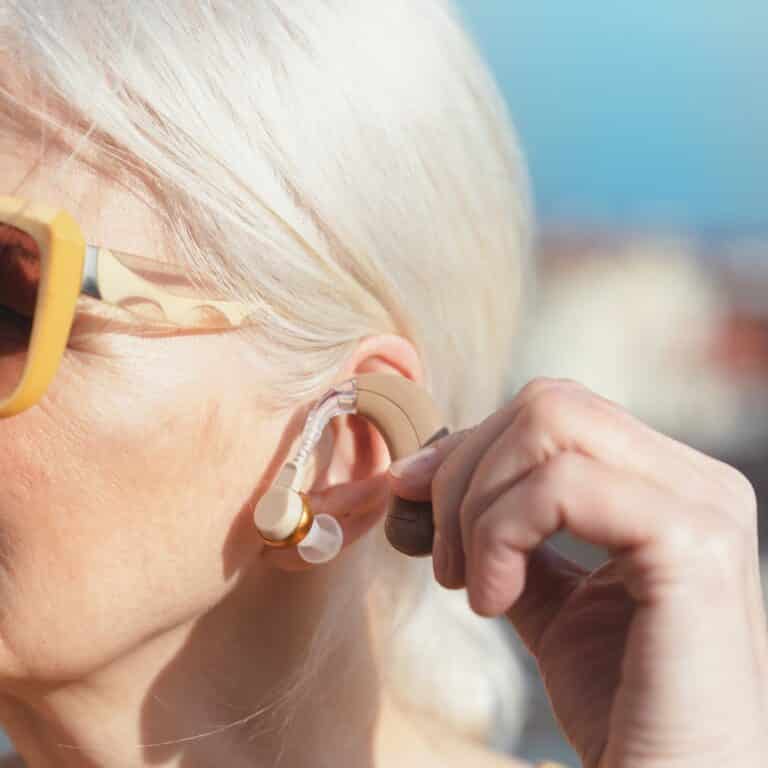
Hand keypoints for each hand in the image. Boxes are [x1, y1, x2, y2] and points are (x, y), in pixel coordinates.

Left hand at [387, 378, 767, 767]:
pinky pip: (559, 486)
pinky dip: (499, 536)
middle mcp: (698, 480)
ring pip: (549, 423)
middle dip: (466, 472)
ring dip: (477, 504)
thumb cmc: (616, 705)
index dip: (472, 446)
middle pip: (546, 404)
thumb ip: (507, 528)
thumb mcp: (547, 595)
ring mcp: (703, 505)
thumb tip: (426, 472)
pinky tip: (492, 601)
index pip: (554, 411)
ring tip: (471, 586)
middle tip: (442, 558)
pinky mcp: (691, 542)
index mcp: (669, 483)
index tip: (412, 495)